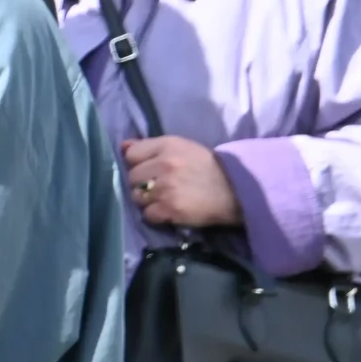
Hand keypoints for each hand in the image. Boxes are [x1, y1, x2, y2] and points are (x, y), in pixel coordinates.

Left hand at [122, 135, 242, 230]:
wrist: (237, 192)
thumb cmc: (209, 168)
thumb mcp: (183, 148)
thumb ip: (151, 147)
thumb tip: (123, 146)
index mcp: (167, 145)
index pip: (131, 155)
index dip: (138, 164)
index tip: (150, 170)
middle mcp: (164, 164)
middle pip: (132, 177)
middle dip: (142, 184)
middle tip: (159, 187)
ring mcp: (165, 188)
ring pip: (137, 197)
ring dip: (147, 201)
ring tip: (164, 200)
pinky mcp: (170, 209)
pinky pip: (147, 215)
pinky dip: (156, 216)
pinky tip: (169, 211)